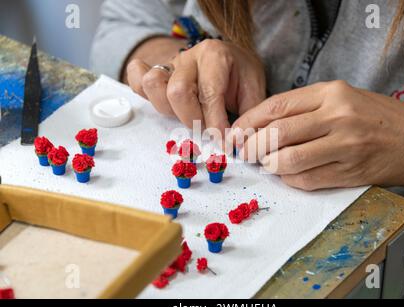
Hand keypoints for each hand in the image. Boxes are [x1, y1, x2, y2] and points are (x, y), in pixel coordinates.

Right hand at [126, 39, 265, 133]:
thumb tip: (236, 142)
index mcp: (215, 55)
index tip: (224, 143)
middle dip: (193, 120)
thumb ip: (248, 116)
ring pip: (154, 87)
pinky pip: (137, 80)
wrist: (231, 58)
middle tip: (208, 129)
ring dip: (171, 112)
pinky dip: (145, 95)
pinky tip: (166, 106)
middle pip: (177, 92)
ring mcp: (170, 65)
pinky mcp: (158, 75)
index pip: (209, 95)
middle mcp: (189, 57)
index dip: (216, 125)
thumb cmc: (241, 76)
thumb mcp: (254, 91)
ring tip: (191, 117)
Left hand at [232, 81, 403, 211]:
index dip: (249, 120)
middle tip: (244, 151)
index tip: (235, 131)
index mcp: (332, 93)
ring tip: (265, 162)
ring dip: (269, 164)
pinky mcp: (348, 173)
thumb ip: (304, 107)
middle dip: (252, 145)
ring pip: (289, 159)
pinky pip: (306, 179)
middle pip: (277, 133)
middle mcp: (337, 117)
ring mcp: (344, 147)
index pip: (276, 106)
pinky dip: (289, 179)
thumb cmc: (373, 117)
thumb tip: (261, 124)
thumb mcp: (341, 97)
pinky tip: (286, 173)